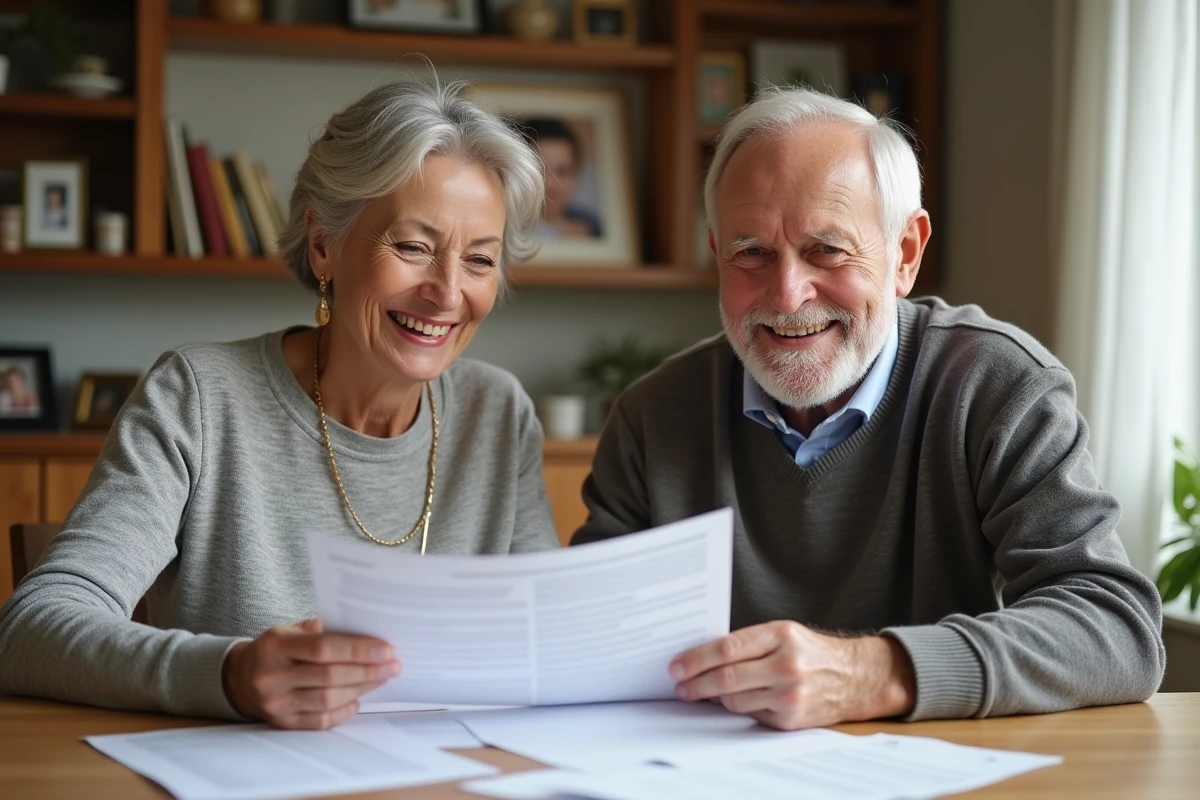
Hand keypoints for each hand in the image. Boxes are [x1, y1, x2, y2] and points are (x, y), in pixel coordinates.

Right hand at [222, 618, 400, 728]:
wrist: (240, 678)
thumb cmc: (276, 648)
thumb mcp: (290, 629)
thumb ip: (323, 629)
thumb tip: (367, 632)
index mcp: (275, 646)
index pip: (323, 648)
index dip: (358, 650)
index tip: (387, 649)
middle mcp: (272, 676)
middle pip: (330, 676)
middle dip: (368, 671)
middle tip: (393, 666)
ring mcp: (276, 703)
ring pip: (328, 700)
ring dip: (361, 689)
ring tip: (381, 678)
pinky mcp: (282, 723)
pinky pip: (320, 721)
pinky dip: (344, 710)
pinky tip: (358, 699)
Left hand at [669, 621, 914, 729]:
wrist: (855, 677)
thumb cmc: (811, 651)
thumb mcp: (783, 633)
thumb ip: (747, 643)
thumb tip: (702, 658)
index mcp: (781, 635)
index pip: (727, 648)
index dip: (696, 659)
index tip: (676, 665)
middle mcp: (786, 665)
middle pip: (727, 678)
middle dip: (695, 683)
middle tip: (679, 686)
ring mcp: (790, 694)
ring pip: (734, 700)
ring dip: (713, 698)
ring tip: (701, 692)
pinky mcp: (791, 719)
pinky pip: (751, 715)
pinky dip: (737, 708)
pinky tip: (731, 700)